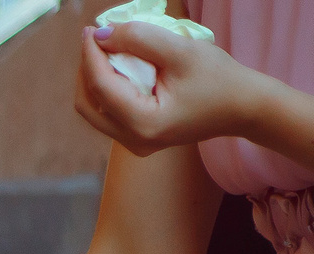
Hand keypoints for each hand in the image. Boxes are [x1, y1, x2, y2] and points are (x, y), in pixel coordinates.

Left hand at [76, 21, 269, 154]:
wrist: (244, 107)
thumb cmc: (219, 78)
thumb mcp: (181, 51)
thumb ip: (139, 39)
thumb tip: (101, 35)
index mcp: (143, 124)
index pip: (100, 87)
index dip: (90, 55)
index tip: (90, 30)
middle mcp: (133, 141)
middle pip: (88, 103)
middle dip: (88, 69)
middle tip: (95, 39)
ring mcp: (134, 144)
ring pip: (95, 109)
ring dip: (95, 78)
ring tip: (106, 49)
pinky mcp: (138, 139)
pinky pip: (109, 113)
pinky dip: (108, 88)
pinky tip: (117, 67)